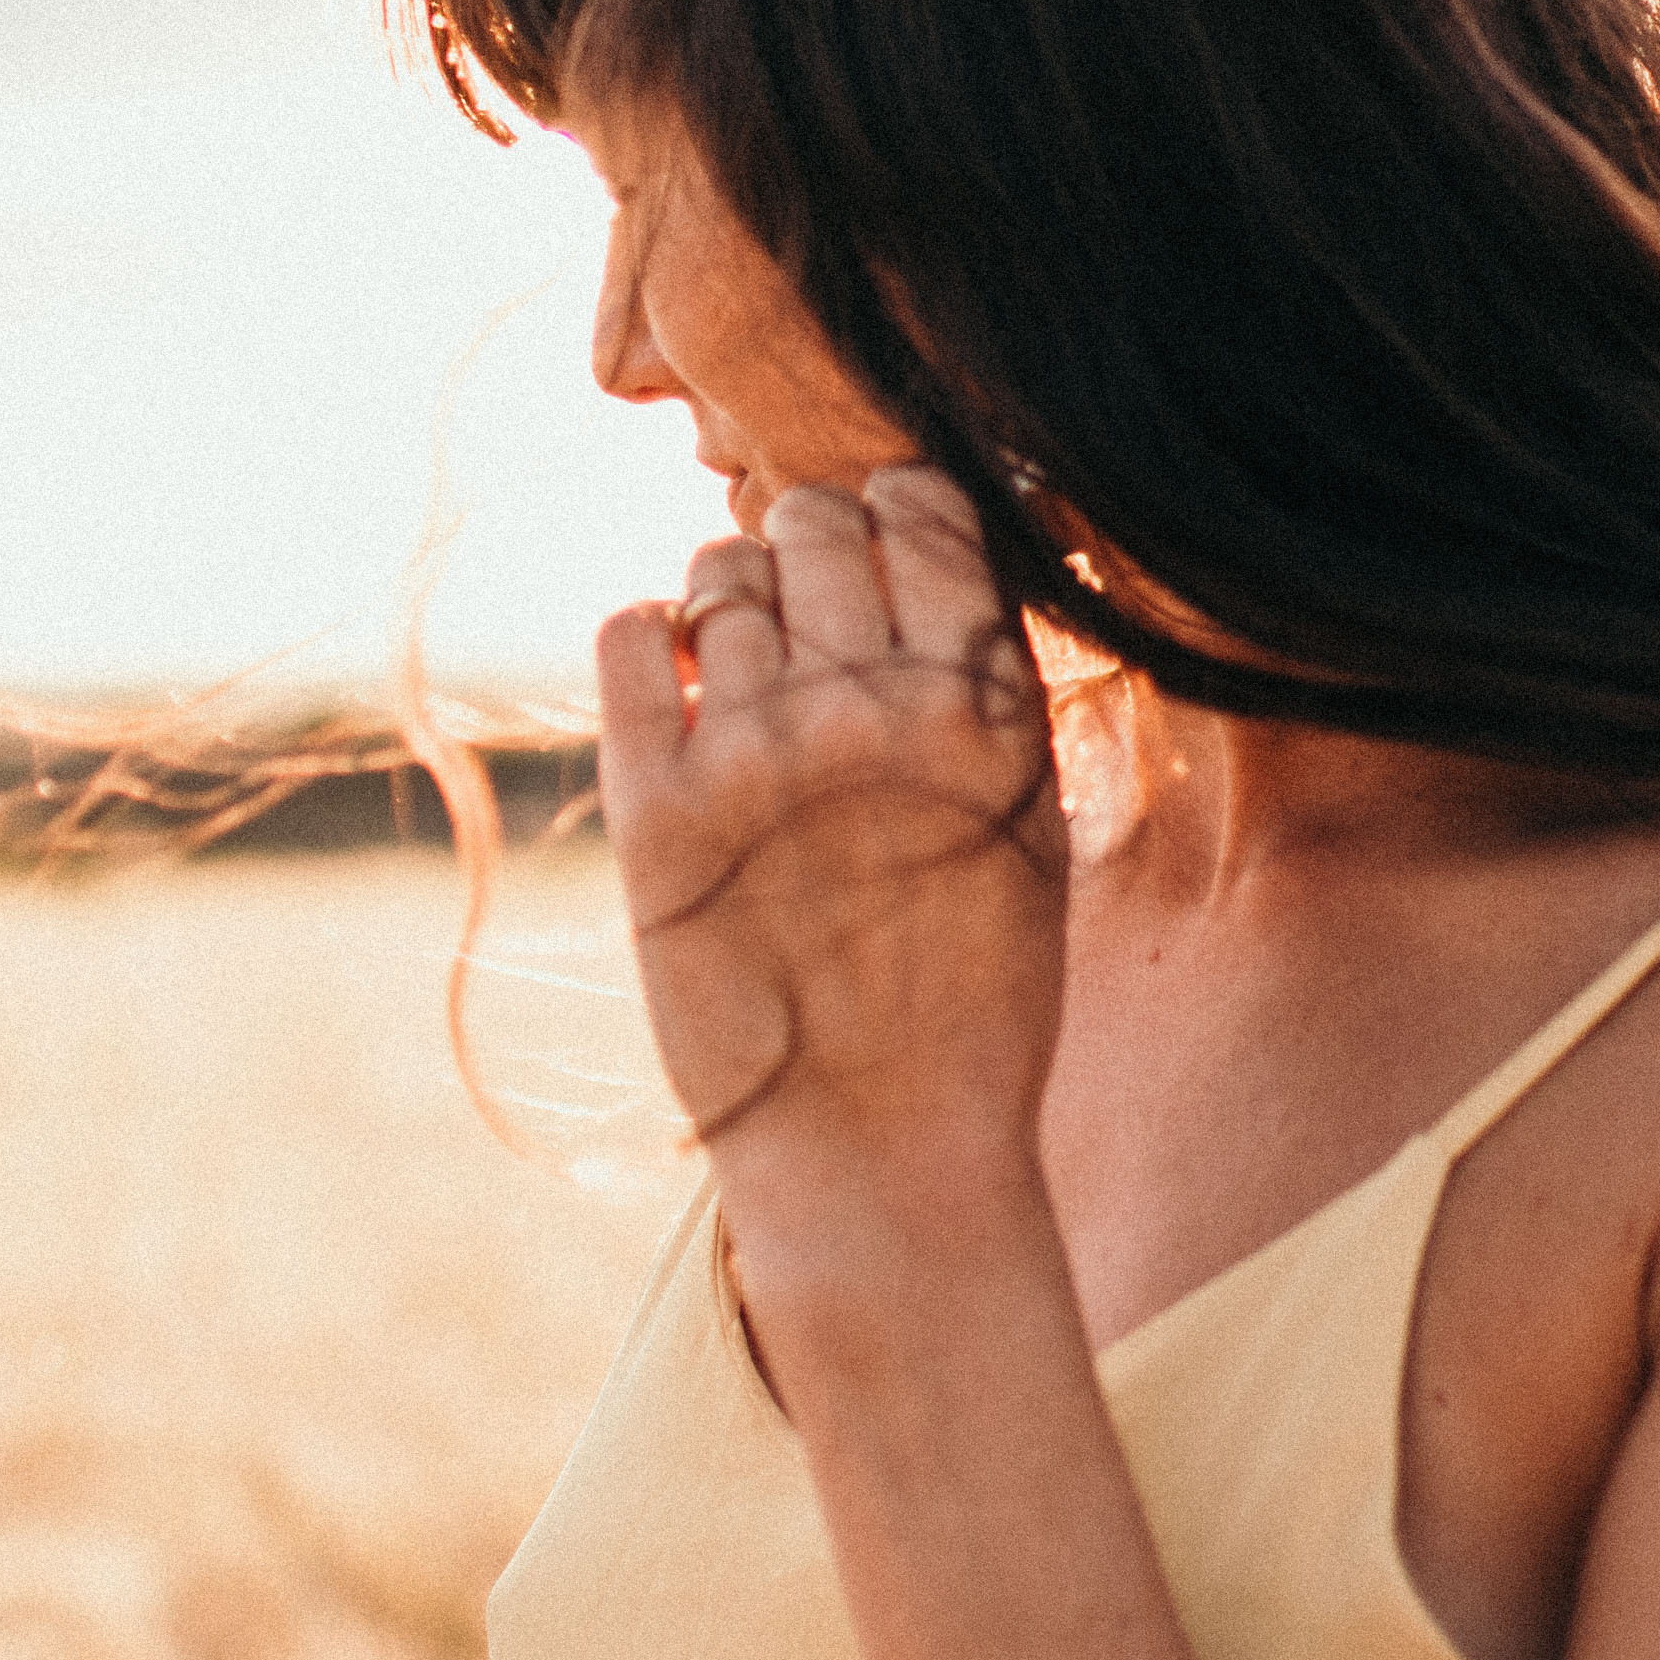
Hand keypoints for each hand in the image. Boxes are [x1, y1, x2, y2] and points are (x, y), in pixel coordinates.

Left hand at [595, 468, 1068, 1257]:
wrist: (886, 1154)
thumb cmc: (974, 1001)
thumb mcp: (1032, 831)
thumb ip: (992, 694)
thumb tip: (929, 568)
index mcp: (986, 710)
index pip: (924, 505)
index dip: (892, 513)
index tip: (879, 554)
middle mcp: (875, 711)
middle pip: (811, 516)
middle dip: (805, 544)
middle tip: (803, 616)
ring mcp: (760, 754)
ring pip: (720, 569)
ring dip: (729, 600)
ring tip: (743, 676)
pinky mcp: (658, 806)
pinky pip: (628, 637)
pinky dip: (648, 641)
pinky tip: (677, 696)